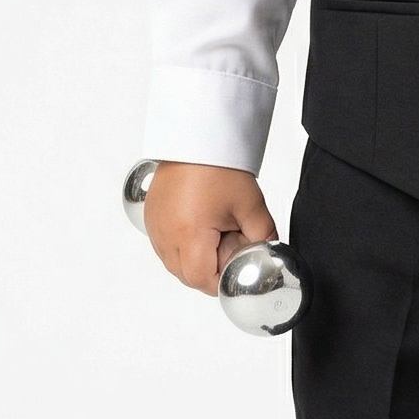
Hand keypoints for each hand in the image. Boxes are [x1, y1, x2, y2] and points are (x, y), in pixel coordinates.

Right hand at [143, 161, 277, 295]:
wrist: (197, 138)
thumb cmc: (219, 167)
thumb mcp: (251, 207)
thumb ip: (263, 238)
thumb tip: (266, 255)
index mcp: (188, 235)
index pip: (202, 280)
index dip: (222, 280)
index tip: (237, 270)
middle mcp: (165, 235)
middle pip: (186, 275)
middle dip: (210, 270)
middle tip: (229, 246)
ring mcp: (155, 227)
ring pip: (174, 263)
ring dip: (195, 259)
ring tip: (215, 232)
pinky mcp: (151, 218)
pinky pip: (165, 246)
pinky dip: (182, 246)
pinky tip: (200, 226)